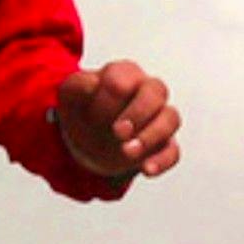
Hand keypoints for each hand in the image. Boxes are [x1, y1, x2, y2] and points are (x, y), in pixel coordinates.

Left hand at [53, 61, 181, 179]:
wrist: (85, 141)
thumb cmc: (83, 110)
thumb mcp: (71, 94)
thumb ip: (79, 85)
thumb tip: (93, 85)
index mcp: (125, 74)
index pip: (126, 78)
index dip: (109, 98)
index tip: (92, 114)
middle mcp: (146, 92)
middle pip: (156, 92)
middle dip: (137, 113)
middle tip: (117, 132)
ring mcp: (158, 119)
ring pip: (170, 119)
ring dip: (150, 137)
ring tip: (127, 152)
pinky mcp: (162, 145)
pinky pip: (172, 151)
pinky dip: (162, 161)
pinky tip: (146, 169)